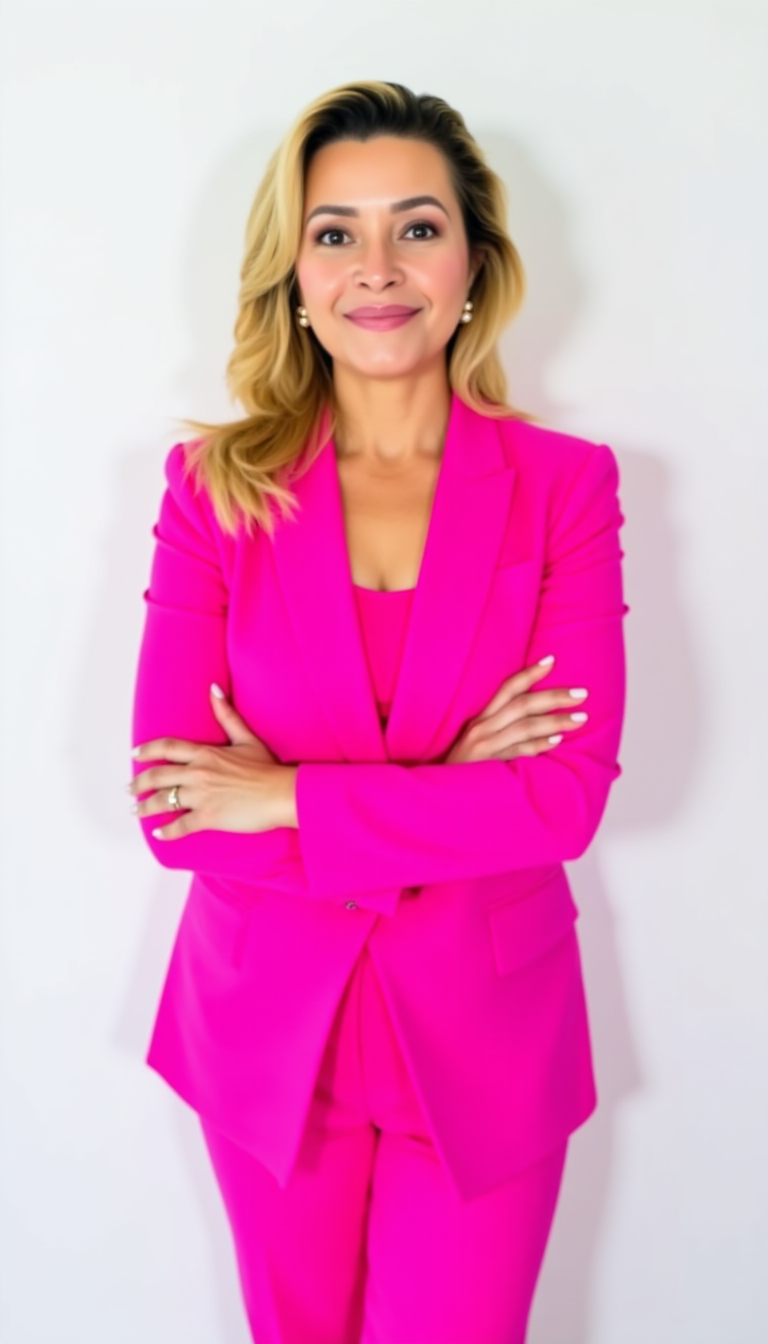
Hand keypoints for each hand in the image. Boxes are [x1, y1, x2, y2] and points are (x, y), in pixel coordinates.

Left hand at [129, 684, 297, 837]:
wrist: (282, 794)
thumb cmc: (268, 769)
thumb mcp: (246, 738)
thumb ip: (226, 715)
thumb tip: (214, 689)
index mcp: (205, 753)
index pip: (167, 748)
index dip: (147, 750)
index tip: (135, 754)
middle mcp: (198, 773)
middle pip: (157, 776)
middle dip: (139, 783)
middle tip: (130, 788)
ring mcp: (201, 796)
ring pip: (163, 801)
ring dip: (145, 807)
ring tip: (137, 810)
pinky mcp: (208, 817)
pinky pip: (180, 825)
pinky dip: (166, 830)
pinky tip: (158, 833)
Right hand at [443, 656, 588, 763]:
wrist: (440, 793)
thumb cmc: (465, 767)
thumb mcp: (478, 741)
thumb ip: (501, 729)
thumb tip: (537, 720)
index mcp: (481, 718)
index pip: (507, 688)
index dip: (529, 673)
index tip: (552, 660)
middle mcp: (482, 727)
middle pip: (522, 704)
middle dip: (553, 697)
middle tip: (582, 694)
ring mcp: (485, 746)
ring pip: (524, 726)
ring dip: (555, 721)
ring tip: (580, 718)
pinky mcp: (487, 765)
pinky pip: (518, 752)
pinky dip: (538, 746)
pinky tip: (557, 741)